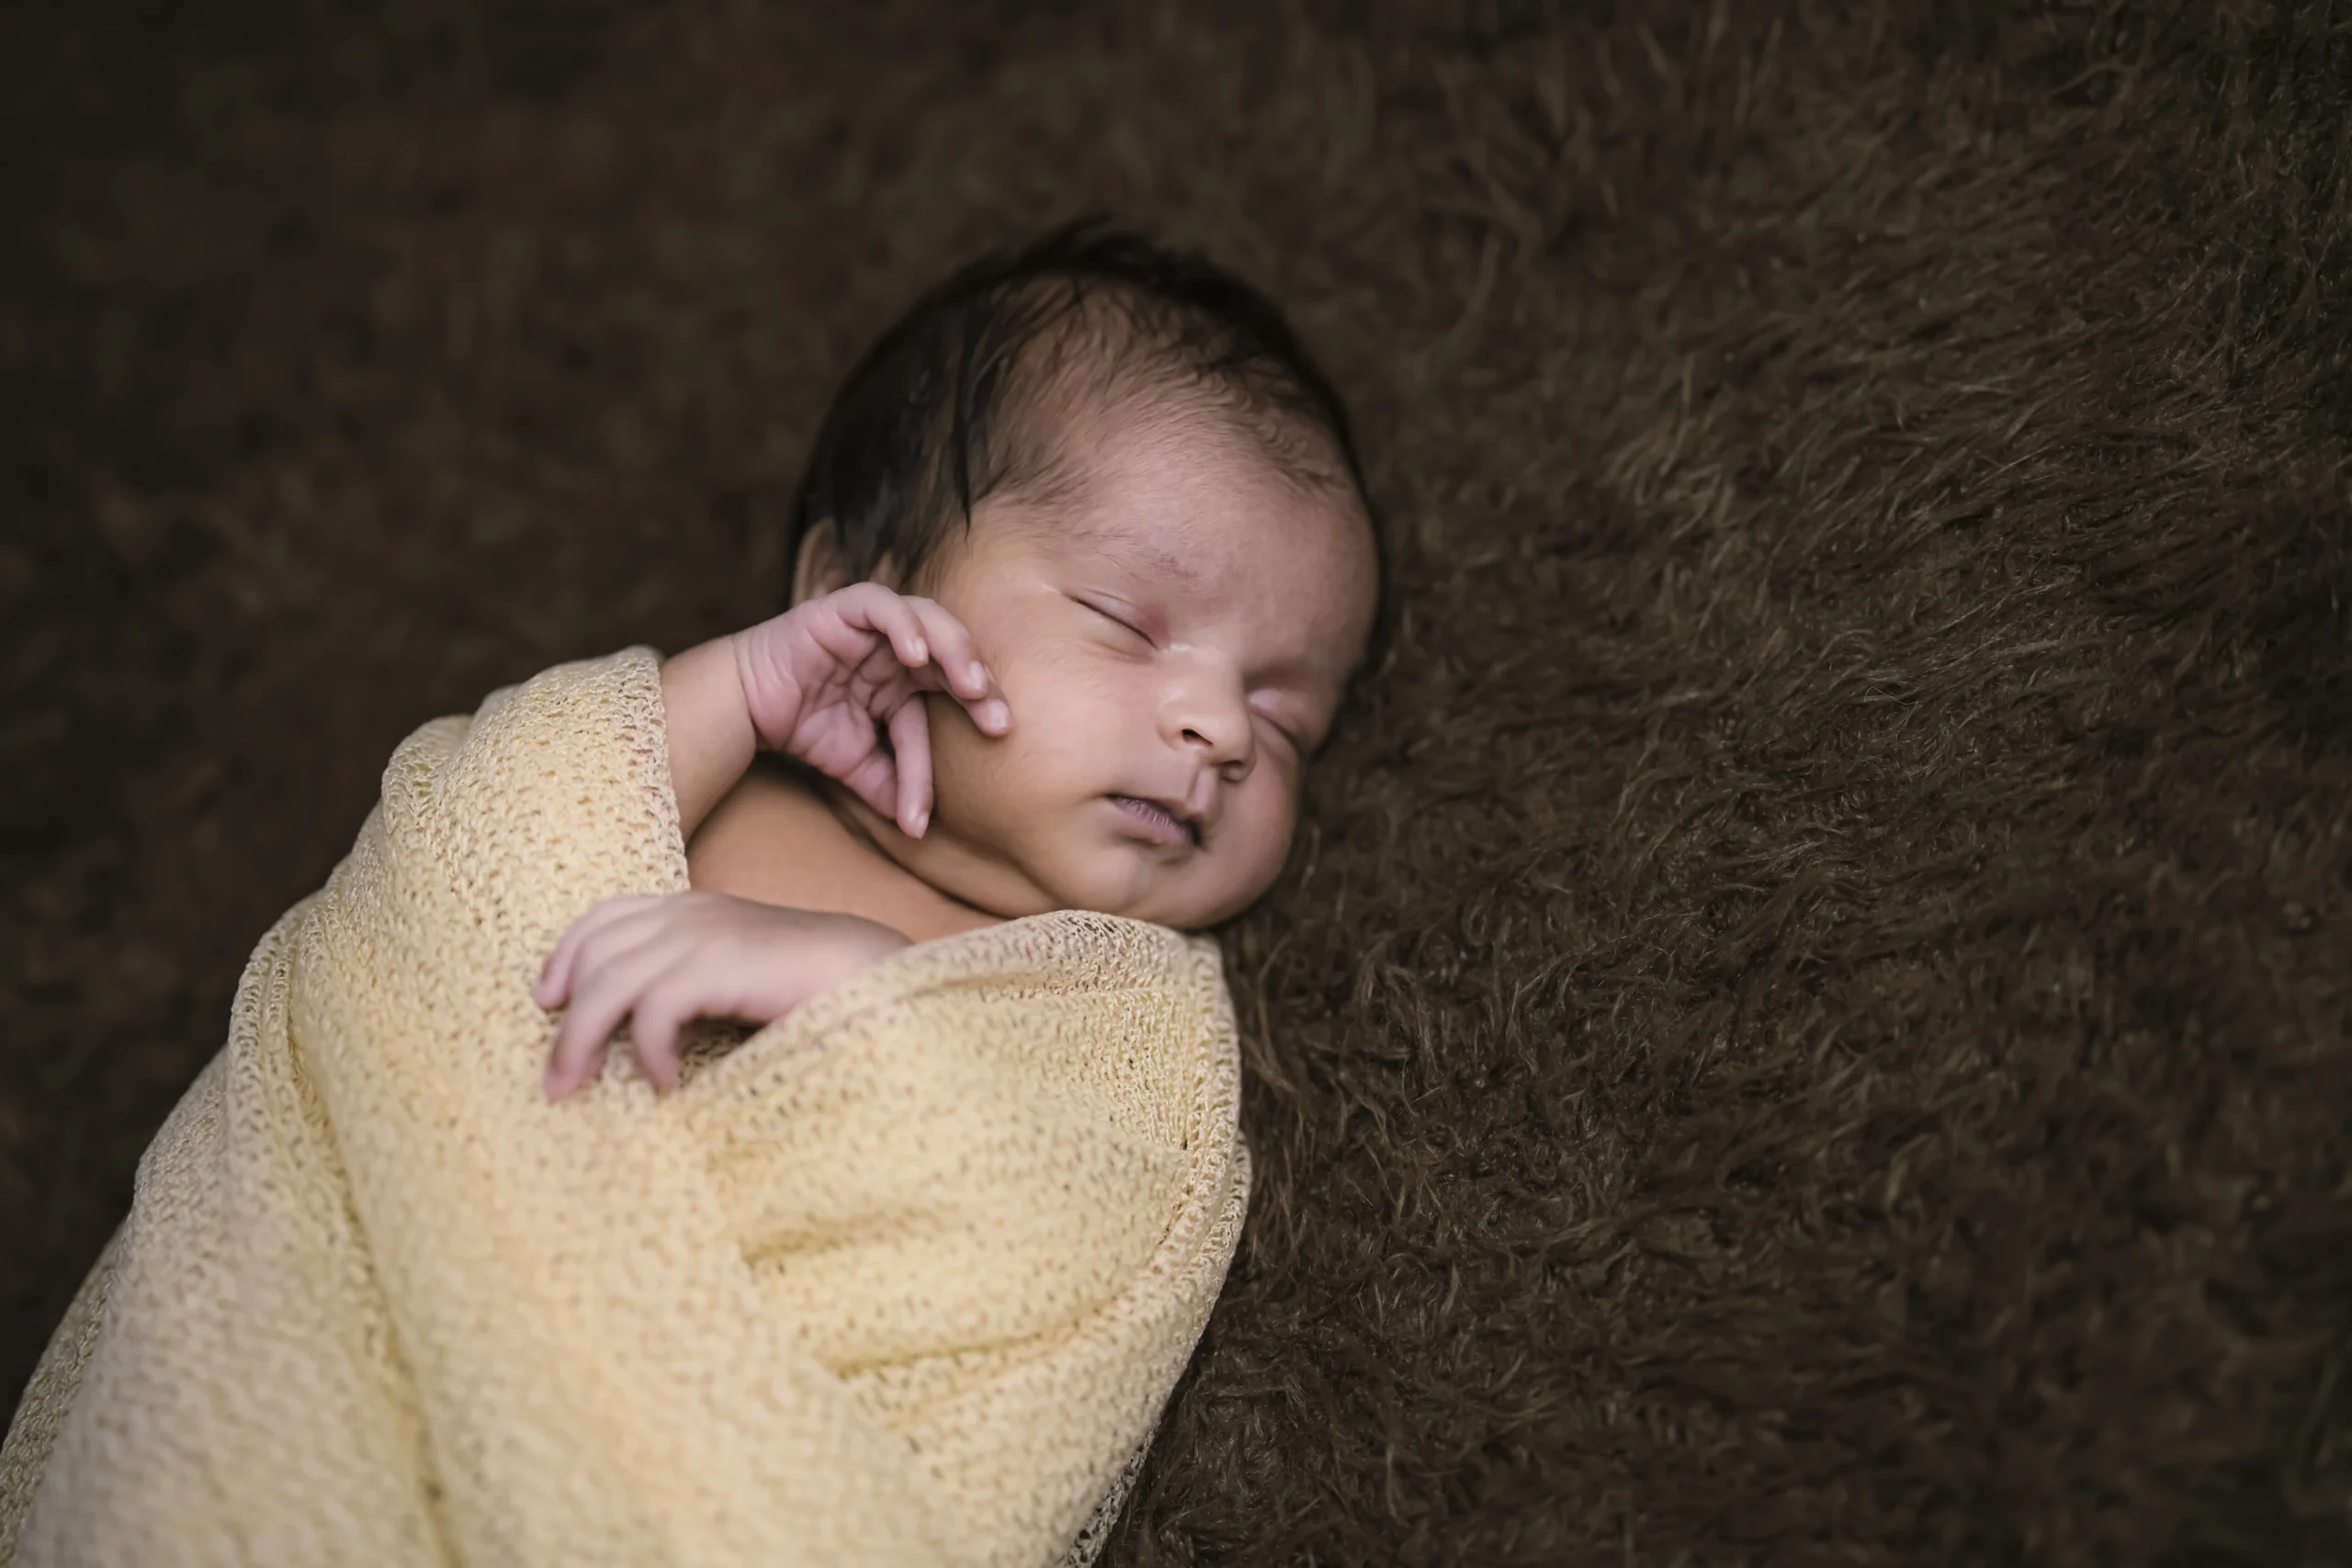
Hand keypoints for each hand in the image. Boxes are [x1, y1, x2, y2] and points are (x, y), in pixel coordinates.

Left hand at [532, 891, 910, 1099]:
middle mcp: (691, 915)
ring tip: (580, 1088)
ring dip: (583, 1042)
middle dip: (566, 1020)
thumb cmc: (813, 989)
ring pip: (609, 982)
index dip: (566, 956)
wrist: (876, 974)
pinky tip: (666, 1082)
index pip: (606, 917)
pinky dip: (648, 1049)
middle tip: (558, 1080)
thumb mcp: (738, 976)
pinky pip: (654, 1008)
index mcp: (694, 910)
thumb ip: (695, 983)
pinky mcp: (722, 966)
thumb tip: (643, 1027)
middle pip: (595, 954)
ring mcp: (706, 936)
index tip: (549, 1003)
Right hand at [732, 584, 1010, 838]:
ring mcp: (873, 626)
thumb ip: (893, 787)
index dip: (978, 714)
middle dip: (980, 682)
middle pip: (954, 652)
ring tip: (970, 685)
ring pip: (928, 618)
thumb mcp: (859, 766)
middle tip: (998, 717)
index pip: (954, 694)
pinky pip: (880, 605)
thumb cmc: (805, 729)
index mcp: (911, 680)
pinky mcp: (842, 609)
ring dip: (955, 650)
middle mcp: (899, 648)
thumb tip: (919, 829)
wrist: (747, 710)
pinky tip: (915, 655)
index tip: (999, 740)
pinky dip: (902, 625)